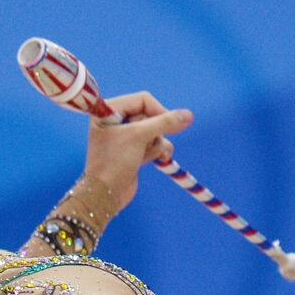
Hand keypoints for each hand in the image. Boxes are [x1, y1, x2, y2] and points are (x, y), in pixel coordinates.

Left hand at [83, 92, 193, 213]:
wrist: (105, 194)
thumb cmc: (115, 161)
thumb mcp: (139, 137)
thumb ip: (164, 122)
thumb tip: (188, 115)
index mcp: (109, 110)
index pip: (143, 99)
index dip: (157, 111)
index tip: (166, 125)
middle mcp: (115, 120)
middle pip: (150, 115)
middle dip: (155, 131)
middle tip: (149, 143)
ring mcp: (124, 136)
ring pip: (154, 130)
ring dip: (156, 143)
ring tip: (147, 155)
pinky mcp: (132, 150)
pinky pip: (154, 143)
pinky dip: (158, 150)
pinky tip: (160, 160)